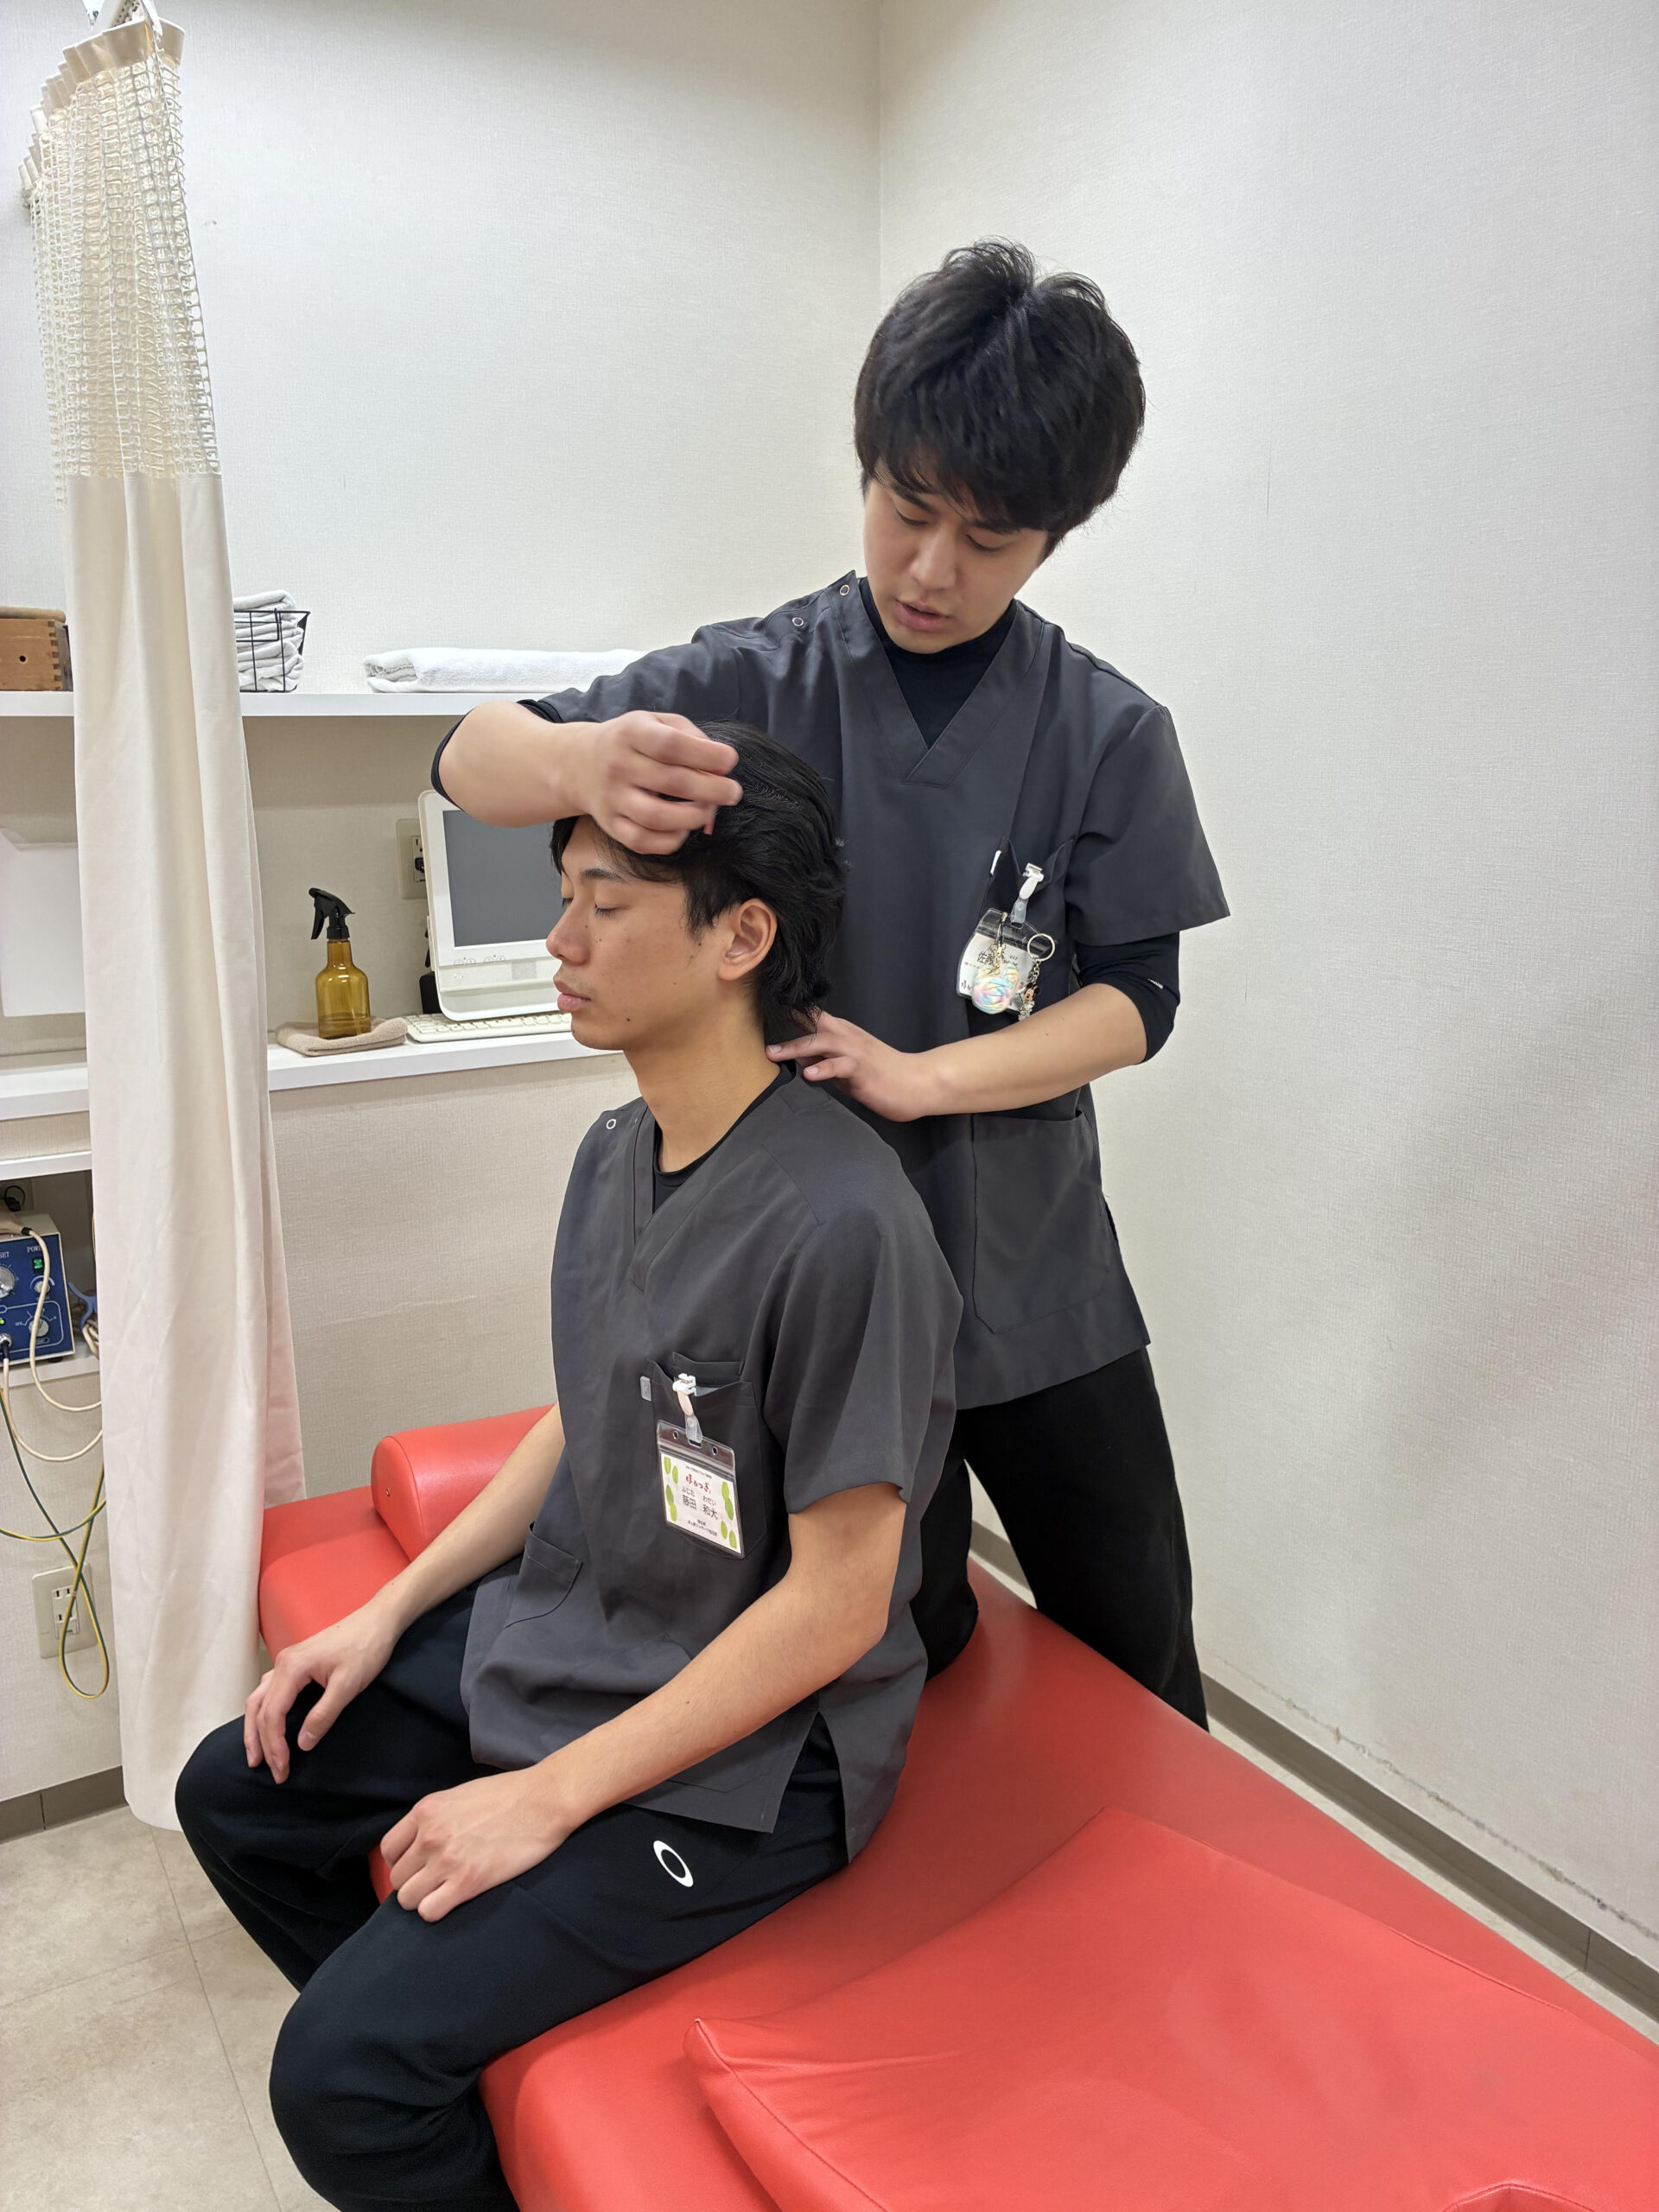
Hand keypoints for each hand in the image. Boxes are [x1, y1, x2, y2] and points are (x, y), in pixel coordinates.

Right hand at [243, 1601, 398, 1781]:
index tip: (282, 1770)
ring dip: (255, 1728)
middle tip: (269, 1771)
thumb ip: (323, 1715)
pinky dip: (264, 1712)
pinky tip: (267, 1725)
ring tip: (256, 1755)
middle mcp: (282, 1663)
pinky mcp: (296, 1663)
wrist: (378, 1620)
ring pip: (258, 1699)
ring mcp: (287, 1661)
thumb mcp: (348, 1685)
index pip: (272, 1715)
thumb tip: (302, 1744)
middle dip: (261, 1743)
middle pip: (259, 1709)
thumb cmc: (366, 1648)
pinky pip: (269, 1691)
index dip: (274, 1746)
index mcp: (291, 1668)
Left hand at [381, 1766, 580, 1921]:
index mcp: (425, 1811)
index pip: (388, 1850)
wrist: (543, 1800)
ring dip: (423, 1899)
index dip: (401, 1862)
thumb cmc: (508, 1795)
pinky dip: (436, 1910)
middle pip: (397, 1879)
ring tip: (445, 1892)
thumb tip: (420, 1843)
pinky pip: (429, 1911)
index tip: (418, 1867)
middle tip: (436, 1881)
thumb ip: (435, 1819)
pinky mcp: (467, 1882)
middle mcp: (429, 1836)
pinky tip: (453, 1900)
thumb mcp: (459, 1796)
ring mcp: (446, 1860)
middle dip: (414, 1882)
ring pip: (408, 1899)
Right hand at [573, 712, 742, 853]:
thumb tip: (721, 764)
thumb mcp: (656, 722)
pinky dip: (671, 840)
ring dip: (693, 818)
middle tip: (732, 792)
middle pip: (672, 782)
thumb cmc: (631, 741)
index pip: (671, 745)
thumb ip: (690, 736)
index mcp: (632, 733)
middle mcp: (619, 765)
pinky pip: (643, 841)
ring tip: (708, 810)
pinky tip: (684, 828)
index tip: (730, 760)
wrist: (579, 764)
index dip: (706, 754)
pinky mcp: (611, 825)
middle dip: (712, 790)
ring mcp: (613, 798)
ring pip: (657, 817)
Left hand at [768, 1014, 940, 1121]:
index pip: (812, 1018)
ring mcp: (856, 1051)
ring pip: (822, 1042)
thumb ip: (822, 1059)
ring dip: (795, 1047)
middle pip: (812, 1026)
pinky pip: (840, 1066)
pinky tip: (810, 1074)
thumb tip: (796, 1056)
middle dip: (784, 1030)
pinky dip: (824, 1069)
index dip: (789, 1014)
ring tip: (774, 1054)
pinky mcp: (863, 1069)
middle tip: (759, 1038)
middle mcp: (847, 1037)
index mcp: (842, 1033)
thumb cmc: (881, 1075)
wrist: (916, 1083)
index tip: (764, 1012)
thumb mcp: (846, 1066)